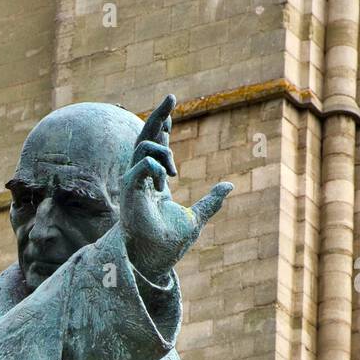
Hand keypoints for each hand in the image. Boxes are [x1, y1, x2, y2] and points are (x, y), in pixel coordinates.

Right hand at [119, 93, 232, 282]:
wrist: (157, 262)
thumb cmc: (169, 245)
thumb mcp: (196, 218)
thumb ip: (211, 201)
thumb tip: (229, 187)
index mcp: (154, 183)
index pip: (155, 147)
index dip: (163, 127)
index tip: (173, 110)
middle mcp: (141, 180)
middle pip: (145, 138)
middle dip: (157, 116)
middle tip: (171, 97)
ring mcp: (134, 185)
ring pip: (142, 148)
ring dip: (162, 149)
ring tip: (174, 170)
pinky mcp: (130, 193)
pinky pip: (140, 166)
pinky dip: (154, 166)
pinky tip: (165, 180)